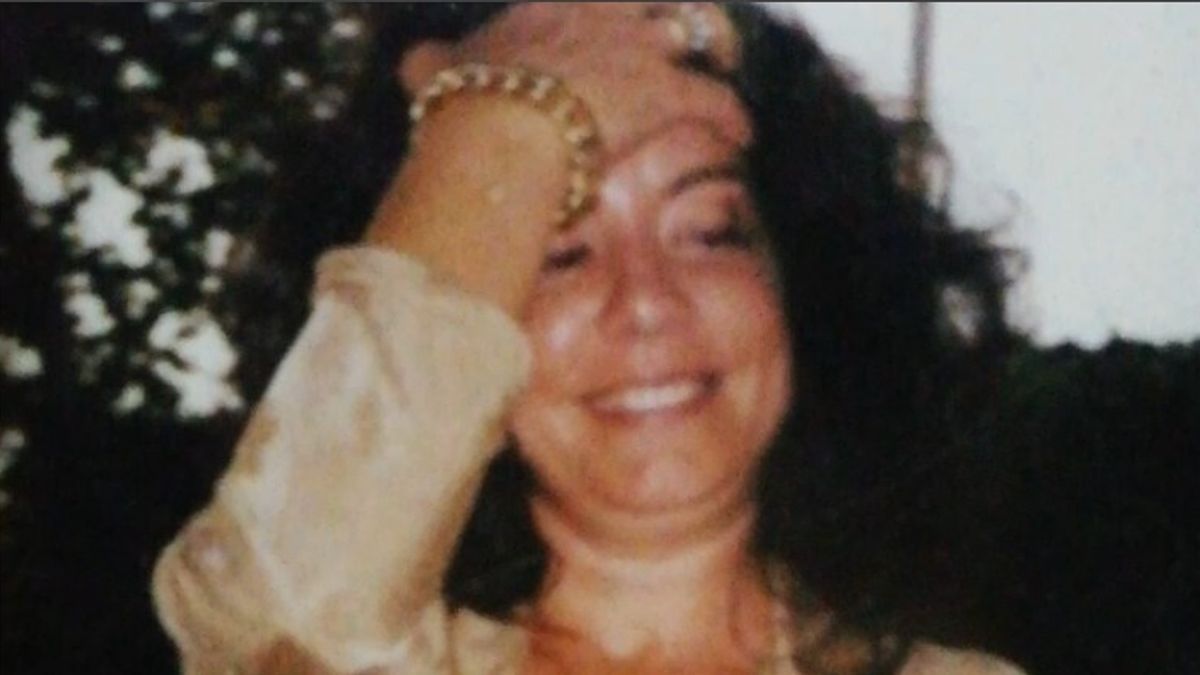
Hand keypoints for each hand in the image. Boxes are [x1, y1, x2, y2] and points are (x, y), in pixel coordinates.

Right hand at [370, 4, 748, 315]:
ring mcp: (637, 49)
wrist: (497, 130)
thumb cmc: (466, 104)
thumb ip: (435, 64)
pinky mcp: (666, 93)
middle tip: (695, 25)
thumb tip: (415, 64)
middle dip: (680, 8)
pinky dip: (731, 116)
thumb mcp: (440, 74)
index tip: (624, 11)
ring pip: (697, 29)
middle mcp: (602, 15)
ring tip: (726, 61)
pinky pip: (715, 100)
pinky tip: (740, 132)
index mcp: (553, 8)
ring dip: (716, 44)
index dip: (616, 6)